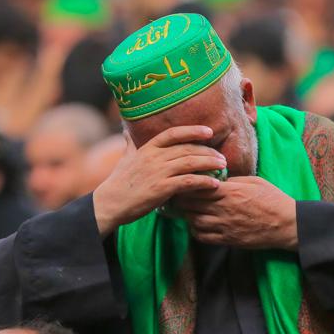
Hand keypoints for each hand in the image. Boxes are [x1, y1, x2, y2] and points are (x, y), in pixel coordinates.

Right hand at [92, 126, 225, 235]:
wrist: (110, 203)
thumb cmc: (118, 182)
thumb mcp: (125, 158)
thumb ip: (130, 144)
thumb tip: (126, 130)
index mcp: (147, 148)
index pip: (173, 133)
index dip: (192, 131)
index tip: (209, 132)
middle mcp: (154, 157)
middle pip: (187, 148)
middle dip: (207, 151)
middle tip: (221, 156)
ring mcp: (158, 172)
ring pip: (191, 162)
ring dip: (210, 163)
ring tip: (222, 166)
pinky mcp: (162, 188)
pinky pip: (189, 182)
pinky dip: (204, 182)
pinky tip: (214, 184)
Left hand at [171, 176, 297, 249]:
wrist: (287, 225)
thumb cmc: (273, 200)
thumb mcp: (254, 181)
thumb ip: (233, 180)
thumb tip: (217, 180)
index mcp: (230, 192)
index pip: (198, 187)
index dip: (187, 185)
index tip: (183, 182)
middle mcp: (224, 209)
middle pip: (191, 204)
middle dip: (182, 200)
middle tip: (178, 197)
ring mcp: (224, 226)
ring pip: (194, 221)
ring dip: (188, 216)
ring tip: (188, 211)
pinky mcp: (228, 240)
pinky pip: (203, 237)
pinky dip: (196, 231)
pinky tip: (198, 226)